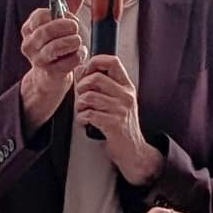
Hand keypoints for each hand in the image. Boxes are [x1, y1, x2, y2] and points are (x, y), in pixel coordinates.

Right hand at [19, 0, 87, 130]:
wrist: (52, 77)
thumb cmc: (58, 44)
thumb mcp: (63, 21)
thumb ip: (70, 2)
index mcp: (29, 28)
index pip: (39, 15)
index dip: (58, 15)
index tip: (70, 17)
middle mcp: (29, 44)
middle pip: (46, 31)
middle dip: (66, 27)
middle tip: (77, 27)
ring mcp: (37, 60)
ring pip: (55, 48)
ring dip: (72, 42)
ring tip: (78, 41)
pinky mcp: (49, 74)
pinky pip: (66, 63)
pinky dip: (77, 57)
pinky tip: (80, 54)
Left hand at [76, 55, 160, 183]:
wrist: (133, 151)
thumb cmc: (121, 125)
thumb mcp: (117, 101)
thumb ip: (102, 85)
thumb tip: (81, 70)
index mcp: (127, 87)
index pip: (113, 61)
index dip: (95, 62)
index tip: (86, 71)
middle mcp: (126, 96)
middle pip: (96, 78)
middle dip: (81, 86)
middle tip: (81, 96)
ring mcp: (120, 110)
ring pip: (89, 96)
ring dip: (79, 105)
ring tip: (83, 111)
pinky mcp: (113, 124)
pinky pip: (88, 114)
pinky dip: (81, 118)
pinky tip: (85, 121)